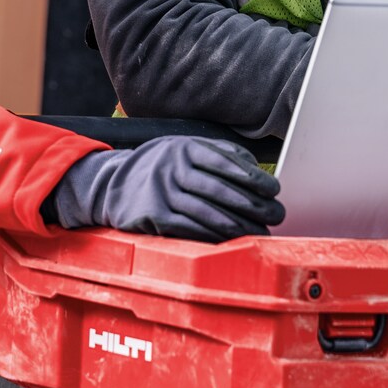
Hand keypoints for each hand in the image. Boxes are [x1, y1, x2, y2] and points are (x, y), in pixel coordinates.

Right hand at [48, 136, 283, 241]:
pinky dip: (215, 236)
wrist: (111, 184)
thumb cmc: (160, 169)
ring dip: (238, 226)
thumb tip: (255, 169)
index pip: (225, 161)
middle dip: (253, 205)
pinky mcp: (152, 216)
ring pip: (207, 212)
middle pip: (220, 189)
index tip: (274, 189)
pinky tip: (232, 240)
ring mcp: (160, 192)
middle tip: (276, 215)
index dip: (253, 177)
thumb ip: (216, 154)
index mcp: (183, 147)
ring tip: (259, 232)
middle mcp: (171, 167)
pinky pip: (190, 228)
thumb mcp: (181, 149)